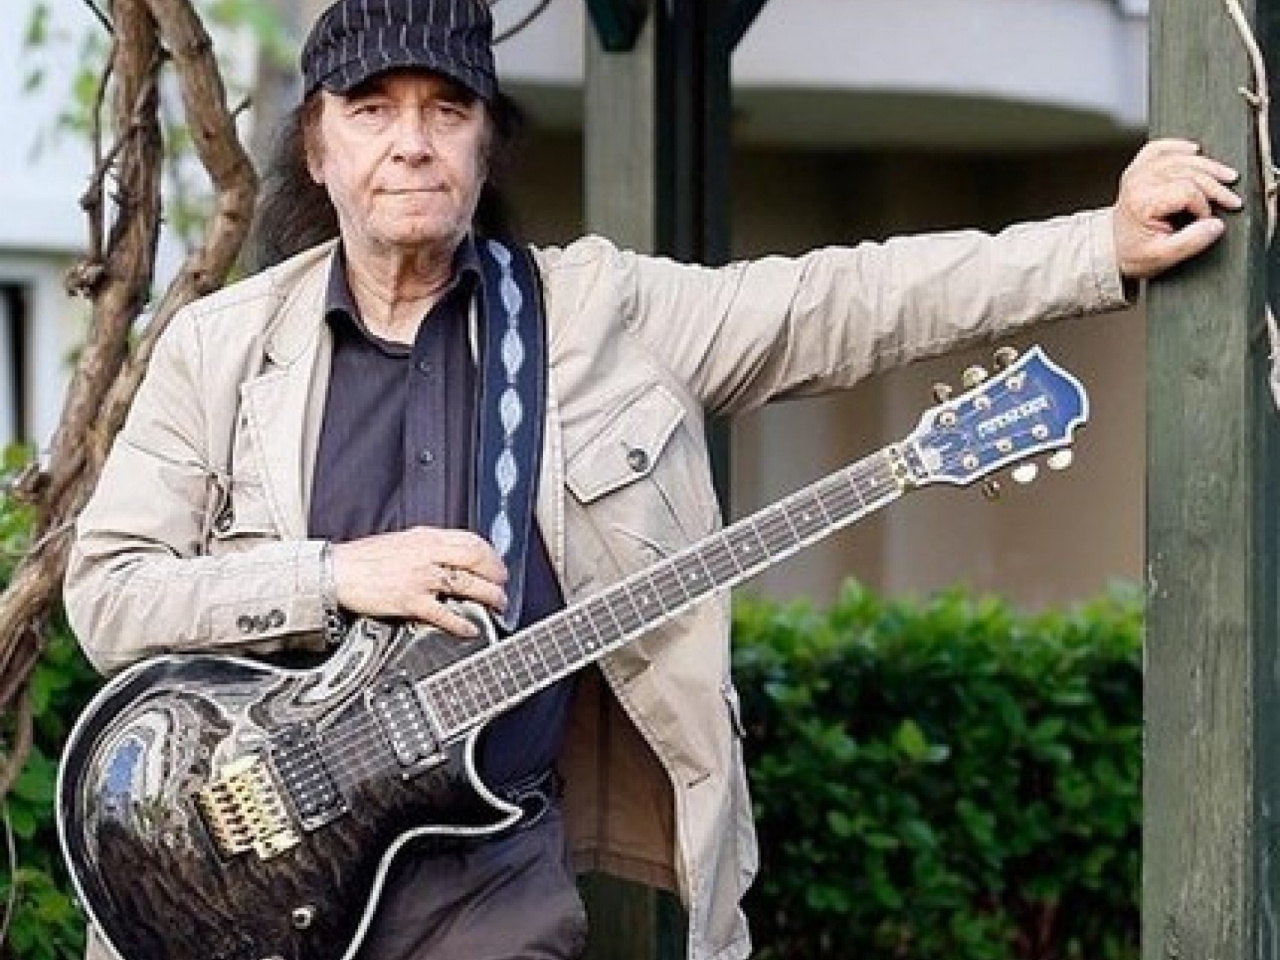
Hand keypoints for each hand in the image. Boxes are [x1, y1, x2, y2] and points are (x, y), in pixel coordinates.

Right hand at [330, 527, 507, 636]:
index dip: (490, 554)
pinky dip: (462, 623)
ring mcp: (421, 578)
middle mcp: (428, 554)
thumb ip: (427, 547)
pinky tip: (470, 629)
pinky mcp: (411, 601)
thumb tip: (448, 554)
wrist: (337, 571)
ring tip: (497, 605)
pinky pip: (445, 614)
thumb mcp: (401, 542)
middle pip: (476, 560)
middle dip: (497, 574)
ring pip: (468, 584)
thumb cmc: (364, 559)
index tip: (496, 564)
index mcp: (426, 538)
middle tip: (503, 585)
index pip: (470, 540)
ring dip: (489, 596)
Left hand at [1113, 138, 1241, 279]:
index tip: (1209, 219)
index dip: (1204, 205)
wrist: (1111, 249)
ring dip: (1208, 166)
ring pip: (1180, 158)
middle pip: (1188, 172)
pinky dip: (1178, 146)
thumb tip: (1216, 225)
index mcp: (1143, 201)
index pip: (1187, 191)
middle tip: (1231, 200)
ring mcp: (1137, 173)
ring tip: (1226, 176)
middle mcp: (1139, 182)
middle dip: (1215, 186)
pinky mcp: (1137, 169)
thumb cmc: (1132, 253)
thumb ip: (1191, 242)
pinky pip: (1158, 148)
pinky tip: (1194, 150)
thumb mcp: (1163, 256)